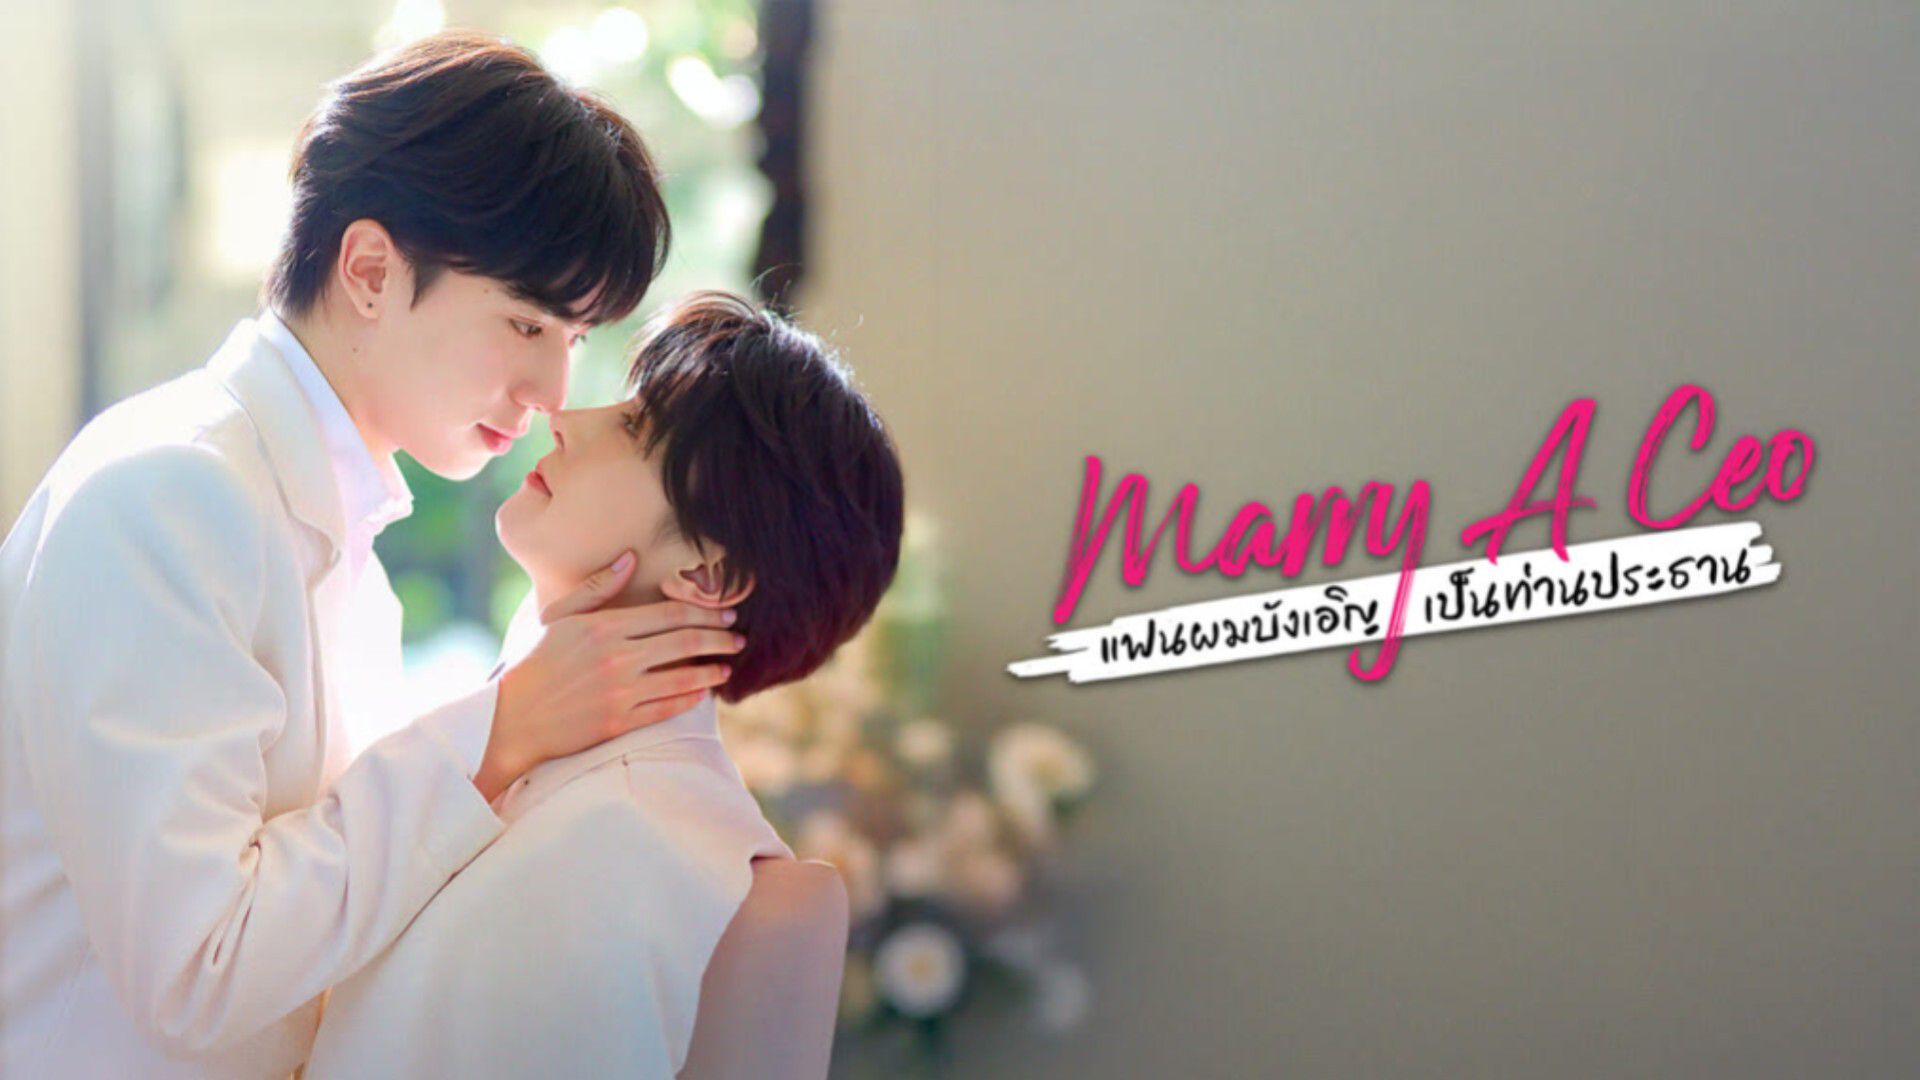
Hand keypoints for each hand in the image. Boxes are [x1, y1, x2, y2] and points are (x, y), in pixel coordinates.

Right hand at [474, 551, 743, 799]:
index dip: (704, 612)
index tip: (724, 612)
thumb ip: (597, 588)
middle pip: (684, 643)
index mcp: (605, 627)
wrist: (511, 717)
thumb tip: (629, 558)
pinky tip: (704, 692)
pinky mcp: (620, 722)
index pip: (669, 614)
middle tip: (738, 636)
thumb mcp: (559, 616)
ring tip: (728, 667)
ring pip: (682, 678)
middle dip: (718, 638)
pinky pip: (667, 708)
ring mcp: (621, 692)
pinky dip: (690, 699)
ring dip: (712, 670)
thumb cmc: (534, 662)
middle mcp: (618, 658)